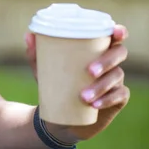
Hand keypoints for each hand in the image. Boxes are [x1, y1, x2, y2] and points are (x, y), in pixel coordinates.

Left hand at [25, 25, 130, 141]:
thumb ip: (36, 53)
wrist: (60, 116)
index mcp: (96, 49)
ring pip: (116, 76)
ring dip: (102, 86)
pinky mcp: (118, 98)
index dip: (119, 31)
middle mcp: (110, 61)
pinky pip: (119, 96)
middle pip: (119, 53)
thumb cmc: (56, 83)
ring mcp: (116, 80)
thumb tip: (28, 35)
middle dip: (106, 61)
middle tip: (89, 71)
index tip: (116, 32)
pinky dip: (107, 99)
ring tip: (83, 96)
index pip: (114, 35)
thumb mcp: (43, 69)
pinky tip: (94, 105)